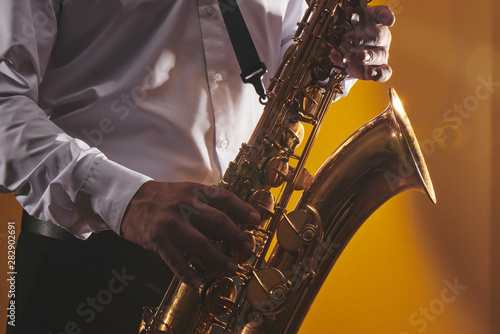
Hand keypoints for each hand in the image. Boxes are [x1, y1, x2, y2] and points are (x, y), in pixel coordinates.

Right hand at [120, 181, 257, 287]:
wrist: (130, 200)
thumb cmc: (164, 197)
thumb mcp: (186, 190)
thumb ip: (206, 199)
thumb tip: (233, 212)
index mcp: (194, 191)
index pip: (224, 197)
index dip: (242, 208)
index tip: (257, 219)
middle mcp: (184, 205)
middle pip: (216, 221)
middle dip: (236, 235)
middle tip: (249, 247)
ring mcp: (171, 223)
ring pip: (199, 243)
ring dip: (218, 257)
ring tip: (232, 268)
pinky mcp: (158, 239)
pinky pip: (175, 260)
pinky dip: (186, 273)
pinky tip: (197, 282)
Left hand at [340, 5, 394, 81]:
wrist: (341, 50)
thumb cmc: (343, 32)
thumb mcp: (339, 25)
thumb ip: (338, 24)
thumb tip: (334, 31)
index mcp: (372, 20)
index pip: (381, 12)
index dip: (385, 15)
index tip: (389, 20)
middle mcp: (380, 35)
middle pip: (379, 35)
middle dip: (367, 39)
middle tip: (356, 41)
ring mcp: (381, 52)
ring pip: (380, 54)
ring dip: (370, 56)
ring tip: (360, 57)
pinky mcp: (377, 68)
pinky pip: (384, 72)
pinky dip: (379, 73)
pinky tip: (371, 73)